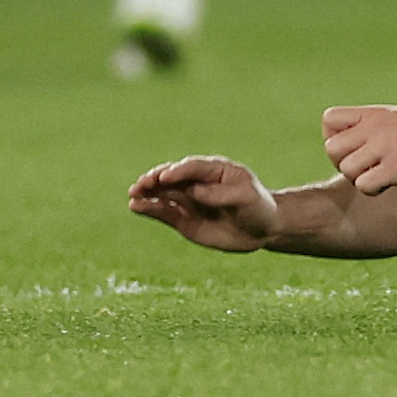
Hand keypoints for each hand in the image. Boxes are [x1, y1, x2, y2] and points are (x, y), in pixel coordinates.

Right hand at [127, 156, 281, 251]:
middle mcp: (199, 183)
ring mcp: (189, 200)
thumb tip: (195, 192)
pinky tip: (136, 207)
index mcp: (216, 170)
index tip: (165, 177)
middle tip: (142, 184)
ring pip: (164, 194)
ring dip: (148, 193)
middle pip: (173, 178)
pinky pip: (164, 212)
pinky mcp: (184, 219)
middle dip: (156, 179)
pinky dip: (150, 209)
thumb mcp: (246, 198)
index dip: (178, 171)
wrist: (262, 229)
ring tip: (134, 195)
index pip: (193, 167)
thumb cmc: (257, 207)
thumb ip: (220, 195)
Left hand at [323, 104, 396, 193]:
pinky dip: (372, 190)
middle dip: (343, 162)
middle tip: (365, 166)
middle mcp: (374, 127)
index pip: (329, 119)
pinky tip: (387, 185)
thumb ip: (367, 126)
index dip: (334, 137)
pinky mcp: (394, 168)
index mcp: (373, 113)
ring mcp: (384, 147)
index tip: (354, 147)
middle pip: (332, 148)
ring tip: (379, 176)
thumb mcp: (394, 118)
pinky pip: (363, 185)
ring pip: (346, 169)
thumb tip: (337, 142)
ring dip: (359, 179)